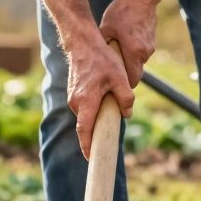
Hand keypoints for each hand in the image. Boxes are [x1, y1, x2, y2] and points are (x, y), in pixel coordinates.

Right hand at [64, 33, 133, 157]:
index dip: (87, 145)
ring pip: (87, 115)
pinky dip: (93, 109)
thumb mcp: (120, 77)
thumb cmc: (101, 59)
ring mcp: (73, 98)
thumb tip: (127, 113)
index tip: (90, 158)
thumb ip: (125, 97)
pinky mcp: (73, 94)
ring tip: (110, 107)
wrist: (82, 43)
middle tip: (108, 139)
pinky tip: (103, 98)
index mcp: (86, 101)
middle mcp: (76, 102)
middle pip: (87, 125)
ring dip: (97, 117)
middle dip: (97, 132)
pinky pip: (85, 108)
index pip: (84, 130)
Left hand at [99, 0, 158, 86]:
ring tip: (116, 57)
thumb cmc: (122, 11)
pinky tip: (124, 46)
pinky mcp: (152, 43)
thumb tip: (95, 64)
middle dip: (125, 77)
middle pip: (135, 75)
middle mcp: (144, 53)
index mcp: (133, 51)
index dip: (122, 86)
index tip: (112, 86)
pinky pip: (141, 55)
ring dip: (129, 64)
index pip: (131, 81)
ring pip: (138, 65)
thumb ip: (104, 47)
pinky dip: (133, 55)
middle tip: (111, 75)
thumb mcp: (106, 28)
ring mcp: (150, 48)